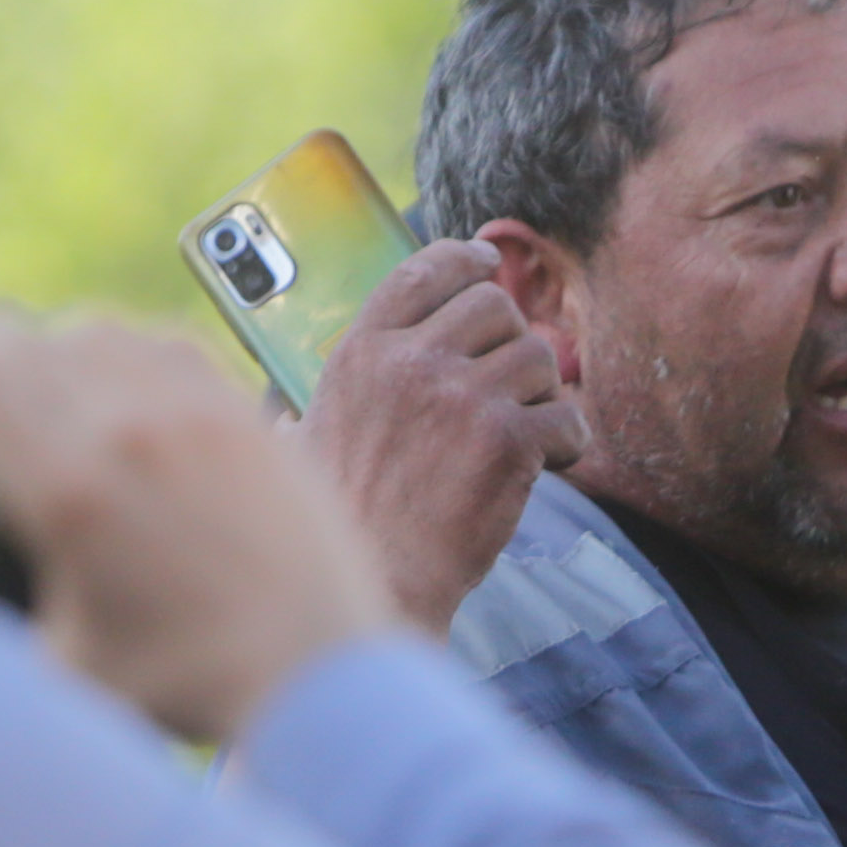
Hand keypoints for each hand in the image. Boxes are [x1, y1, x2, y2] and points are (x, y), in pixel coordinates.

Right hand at [0, 312, 396, 744]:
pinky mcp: (244, 410)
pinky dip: (131, 366)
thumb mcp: (58, 664)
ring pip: (89, 327)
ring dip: (58, 364)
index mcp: (68, 492)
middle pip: (14, 335)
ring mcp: (193, 409)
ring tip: (67, 423)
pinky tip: (138, 421)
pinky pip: (163, 342)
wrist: (317, 676)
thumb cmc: (188, 686)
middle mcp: (128, 430)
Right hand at [298, 239, 577, 635]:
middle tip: (509, 384)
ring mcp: (462, 397)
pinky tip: (548, 465)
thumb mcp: (300, 454)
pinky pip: (566, 415)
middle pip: (495, 306)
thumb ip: (301, 421)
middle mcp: (410, 362)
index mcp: (361, 352)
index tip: (487, 264)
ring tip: (522, 435)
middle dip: (511, 341)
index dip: (465, 260)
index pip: (424, 270)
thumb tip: (279, 426)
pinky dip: (567, 442)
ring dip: (541, 394)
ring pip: (538, 356)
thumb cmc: (337, 531)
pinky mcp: (507, 441)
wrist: (377, 586)